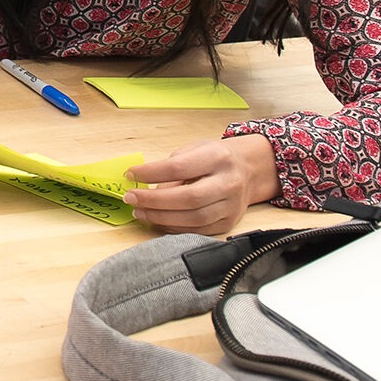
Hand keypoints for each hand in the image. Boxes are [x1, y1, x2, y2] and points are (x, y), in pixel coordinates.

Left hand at [124, 135, 277, 234]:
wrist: (249, 169)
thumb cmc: (215, 158)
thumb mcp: (194, 150)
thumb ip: (171, 166)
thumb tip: (144, 186)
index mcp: (218, 157)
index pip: (179, 167)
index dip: (151, 173)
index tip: (131, 175)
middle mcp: (228, 182)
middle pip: (188, 197)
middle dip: (154, 201)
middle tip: (132, 199)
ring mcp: (231, 205)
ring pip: (194, 218)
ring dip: (161, 217)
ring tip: (140, 211)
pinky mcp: (228, 223)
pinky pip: (198, 230)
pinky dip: (174, 228)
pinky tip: (158, 220)